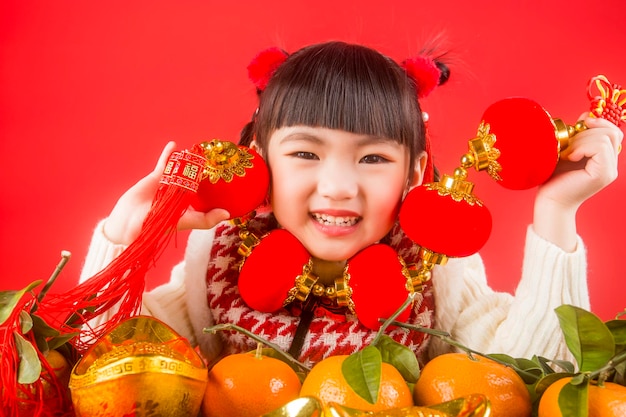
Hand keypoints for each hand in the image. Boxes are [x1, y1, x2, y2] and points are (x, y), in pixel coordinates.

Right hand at [103, 142, 229, 244]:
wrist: (131, 222)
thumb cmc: (158, 226)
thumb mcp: (184, 222)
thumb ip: (205, 219)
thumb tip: (227, 214)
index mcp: (189, 205)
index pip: (205, 195)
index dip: (215, 188)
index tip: (226, 177)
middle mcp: (180, 194)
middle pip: (194, 179)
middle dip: (203, 170)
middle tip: (214, 159)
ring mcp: (169, 184)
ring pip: (181, 169)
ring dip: (188, 160)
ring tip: (197, 151)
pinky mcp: (156, 177)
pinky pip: (164, 163)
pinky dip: (168, 154)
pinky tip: (174, 145)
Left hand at [533, 115, 622, 249]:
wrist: (549, 201)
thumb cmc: (553, 178)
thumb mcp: (566, 151)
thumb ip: (578, 136)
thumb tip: (586, 115)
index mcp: (604, 159)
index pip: (612, 132)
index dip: (597, 123)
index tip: (578, 125)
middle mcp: (611, 165)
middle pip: (610, 132)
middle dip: (586, 132)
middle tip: (567, 146)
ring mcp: (609, 170)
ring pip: (605, 138)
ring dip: (581, 141)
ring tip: (566, 153)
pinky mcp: (603, 174)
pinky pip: (600, 147)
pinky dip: (582, 147)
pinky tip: (569, 157)